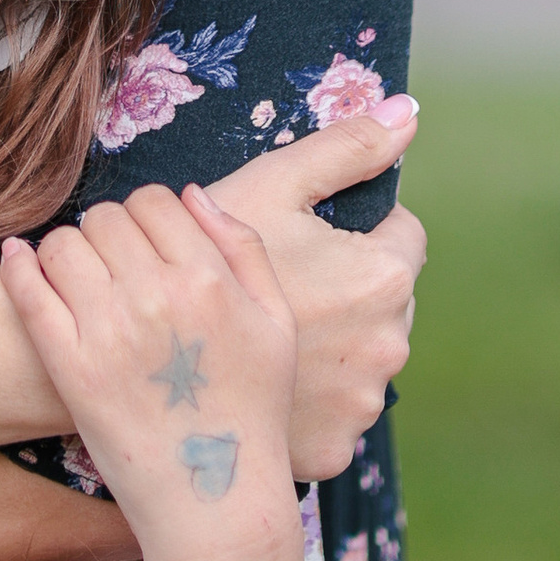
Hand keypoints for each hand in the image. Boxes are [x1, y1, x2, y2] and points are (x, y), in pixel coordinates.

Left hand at [0, 184, 303, 560]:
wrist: (215, 501)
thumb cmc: (252, 411)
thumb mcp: (276, 323)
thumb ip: (244, 247)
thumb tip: (191, 193)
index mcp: (209, 280)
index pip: (155, 200)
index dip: (148, 214)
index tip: (145, 241)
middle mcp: (156, 297)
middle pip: (104, 217)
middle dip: (107, 231)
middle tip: (111, 263)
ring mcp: (108, 332)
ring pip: (63, 244)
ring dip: (67, 250)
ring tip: (78, 275)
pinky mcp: (70, 367)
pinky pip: (28, 291)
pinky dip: (18, 266)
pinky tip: (18, 259)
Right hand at [212, 98, 422, 480]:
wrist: (152, 369)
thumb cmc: (204, 262)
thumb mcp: (272, 188)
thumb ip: (344, 147)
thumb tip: (407, 110)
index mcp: (383, 278)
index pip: (400, 232)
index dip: (353, 225)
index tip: (308, 234)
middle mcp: (390, 346)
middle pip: (381, 298)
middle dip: (345, 286)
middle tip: (284, 281)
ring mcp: (363, 407)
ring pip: (359, 357)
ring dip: (331, 344)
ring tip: (268, 330)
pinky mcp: (335, 451)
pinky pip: (334, 413)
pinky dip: (310, 400)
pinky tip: (265, 382)